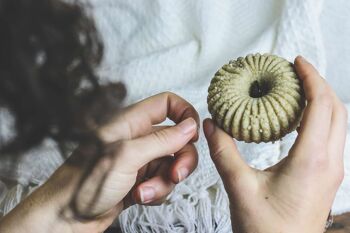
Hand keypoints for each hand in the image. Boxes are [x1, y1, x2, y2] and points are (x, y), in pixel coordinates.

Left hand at [0, 92, 199, 232]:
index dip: (185, 114)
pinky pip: (163, 181)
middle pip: (177, 138)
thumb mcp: (126, 156)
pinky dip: (156, 192)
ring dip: (164, 181)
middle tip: (177, 174)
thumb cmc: (84, 183)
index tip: (193, 134)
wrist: (66, 217)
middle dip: (181, 158)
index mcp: (131, 122)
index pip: (167, 103)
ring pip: (172, 164)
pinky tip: (140, 197)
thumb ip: (161, 140)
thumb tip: (190, 126)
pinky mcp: (140, 179)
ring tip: (144, 191)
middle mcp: (137, 138)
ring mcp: (140, 159)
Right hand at [203, 56, 347, 232]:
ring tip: (296, 90)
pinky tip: (297, 120)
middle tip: (295, 71)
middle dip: (319, 84)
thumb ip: (223, 152)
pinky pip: (331, 137)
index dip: (311, 78)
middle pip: (337, 109)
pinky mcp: (326, 177)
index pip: (322, 105)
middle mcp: (328, 163)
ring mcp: (331, 171)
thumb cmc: (267, 231)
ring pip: (338, 123)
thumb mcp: (240, 187)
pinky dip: (319, 118)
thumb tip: (211, 124)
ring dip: (321, 101)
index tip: (296, 61)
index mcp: (311, 161)